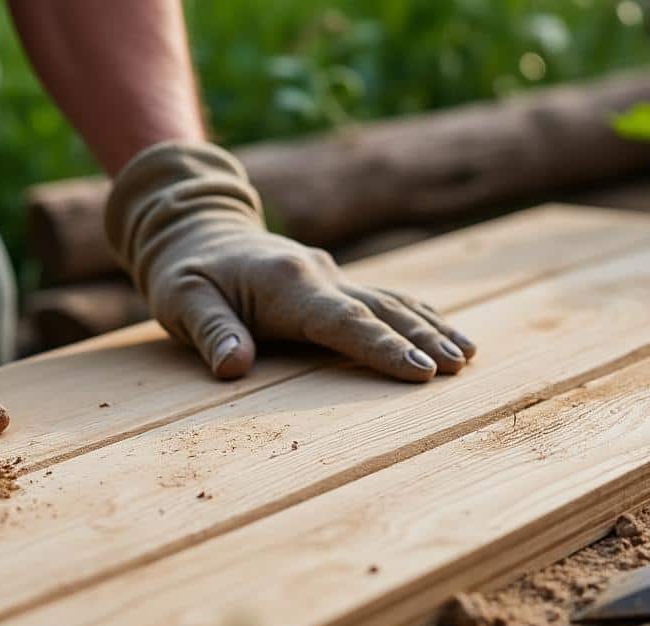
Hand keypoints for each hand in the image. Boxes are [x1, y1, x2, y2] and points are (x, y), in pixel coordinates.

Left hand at [104, 142, 475, 380]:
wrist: (193, 228)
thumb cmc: (183, 273)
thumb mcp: (181, 301)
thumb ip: (211, 332)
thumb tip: (234, 368)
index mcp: (286, 282)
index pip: (344, 321)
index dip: (383, 349)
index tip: (420, 372)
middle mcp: (318, 273)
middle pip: (381, 310)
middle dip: (423, 339)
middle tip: (459, 367)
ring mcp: (329, 274)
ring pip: (391, 301)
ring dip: (431, 327)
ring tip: (468, 354)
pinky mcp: (333, 280)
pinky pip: (384, 297)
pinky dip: (418, 314)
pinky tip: (445, 330)